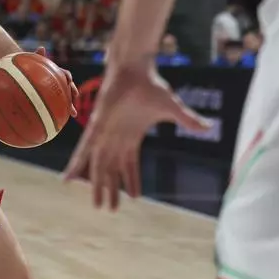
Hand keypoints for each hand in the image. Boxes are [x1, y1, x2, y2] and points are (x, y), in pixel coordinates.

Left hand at [34, 47, 78, 116]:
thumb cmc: (30, 67)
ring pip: (65, 99)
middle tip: (75, 96)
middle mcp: (58, 83)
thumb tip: (41, 47)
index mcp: (56, 73)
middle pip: (68, 88)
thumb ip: (38, 56)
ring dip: (70, 106)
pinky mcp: (53, 100)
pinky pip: (56, 107)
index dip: (67, 77)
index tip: (68, 80)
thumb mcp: (33, 61)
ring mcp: (56, 91)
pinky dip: (58, 113)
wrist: (28, 75)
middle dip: (73, 92)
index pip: (65, 74)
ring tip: (73, 113)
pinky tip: (58, 121)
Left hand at [63, 64, 211, 210]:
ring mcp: (104, 133)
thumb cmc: (151, 86)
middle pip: (112, 170)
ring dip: (97, 185)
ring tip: (98, 205)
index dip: (131, 181)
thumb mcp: (172, 109)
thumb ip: (188, 120)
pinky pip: (84, 149)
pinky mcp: (95, 126)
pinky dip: (76, 163)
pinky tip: (68, 177)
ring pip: (98, 166)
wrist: (135, 69)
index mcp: (131, 137)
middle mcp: (116, 139)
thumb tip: (210, 127)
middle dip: (111, 189)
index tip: (134, 198)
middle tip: (110, 209)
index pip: (129, 165)